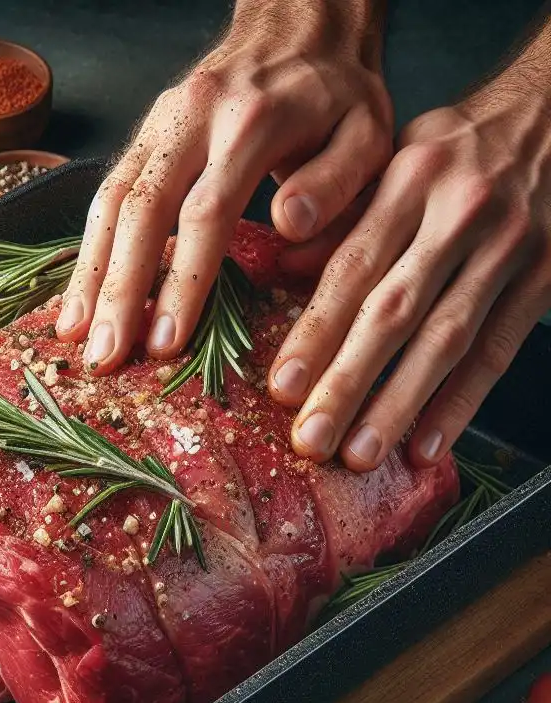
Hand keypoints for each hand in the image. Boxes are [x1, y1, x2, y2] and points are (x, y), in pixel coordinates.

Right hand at [56, 0, 392, 373]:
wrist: (301, 26)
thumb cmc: (337, 97)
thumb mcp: (366, 132)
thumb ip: (336, 181)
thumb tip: (289, 227)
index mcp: (252, 122)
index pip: (206, 210)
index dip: (183, 281)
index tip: (167, 342)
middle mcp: (192, 117)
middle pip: (141, 210)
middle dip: (119, 289)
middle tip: (105, 355)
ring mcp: (158, 125)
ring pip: (110, 201)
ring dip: (90, 274)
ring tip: (74, 336)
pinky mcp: (142, 138)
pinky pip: (104, 194)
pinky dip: (86, 250)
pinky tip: (77, 297)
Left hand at [269, 75, 550, 470]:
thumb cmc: (455, 149)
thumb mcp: (395, 159)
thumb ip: (341, 218)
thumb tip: (278, 269)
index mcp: (409, 180)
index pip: (353, 269)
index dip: (316, 332)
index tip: (282, 387)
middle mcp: (459, 213)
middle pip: (395, 312)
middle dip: (348, 382)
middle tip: (310, 439)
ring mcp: (509, 247)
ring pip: (446, 339)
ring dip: (400, 404)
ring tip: (360, 455)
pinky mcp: (546, 275)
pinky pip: (498, 349)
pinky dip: (462, 401)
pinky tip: (427, 445)